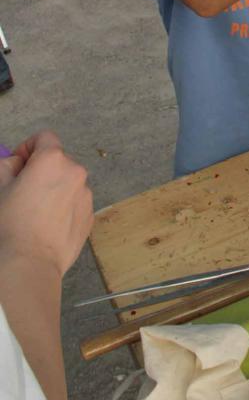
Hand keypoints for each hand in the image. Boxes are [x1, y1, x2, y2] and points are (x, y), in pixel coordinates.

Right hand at [0, 131, 92, 276]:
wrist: (30, 262)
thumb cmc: (11, 223)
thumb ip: (8, 165)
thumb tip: (17, 163)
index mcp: (52, 159)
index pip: (44, 137)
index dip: (28, 147)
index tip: (18, 165)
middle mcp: (75, 171)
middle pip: (58, 160)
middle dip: (41, 170)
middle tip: (23, 190)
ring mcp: (86, 194)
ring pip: (68, 182)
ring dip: (55, 188)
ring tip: (36, 211)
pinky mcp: (90, 215)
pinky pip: (75, 201)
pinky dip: (64, 206)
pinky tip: (47, 224)